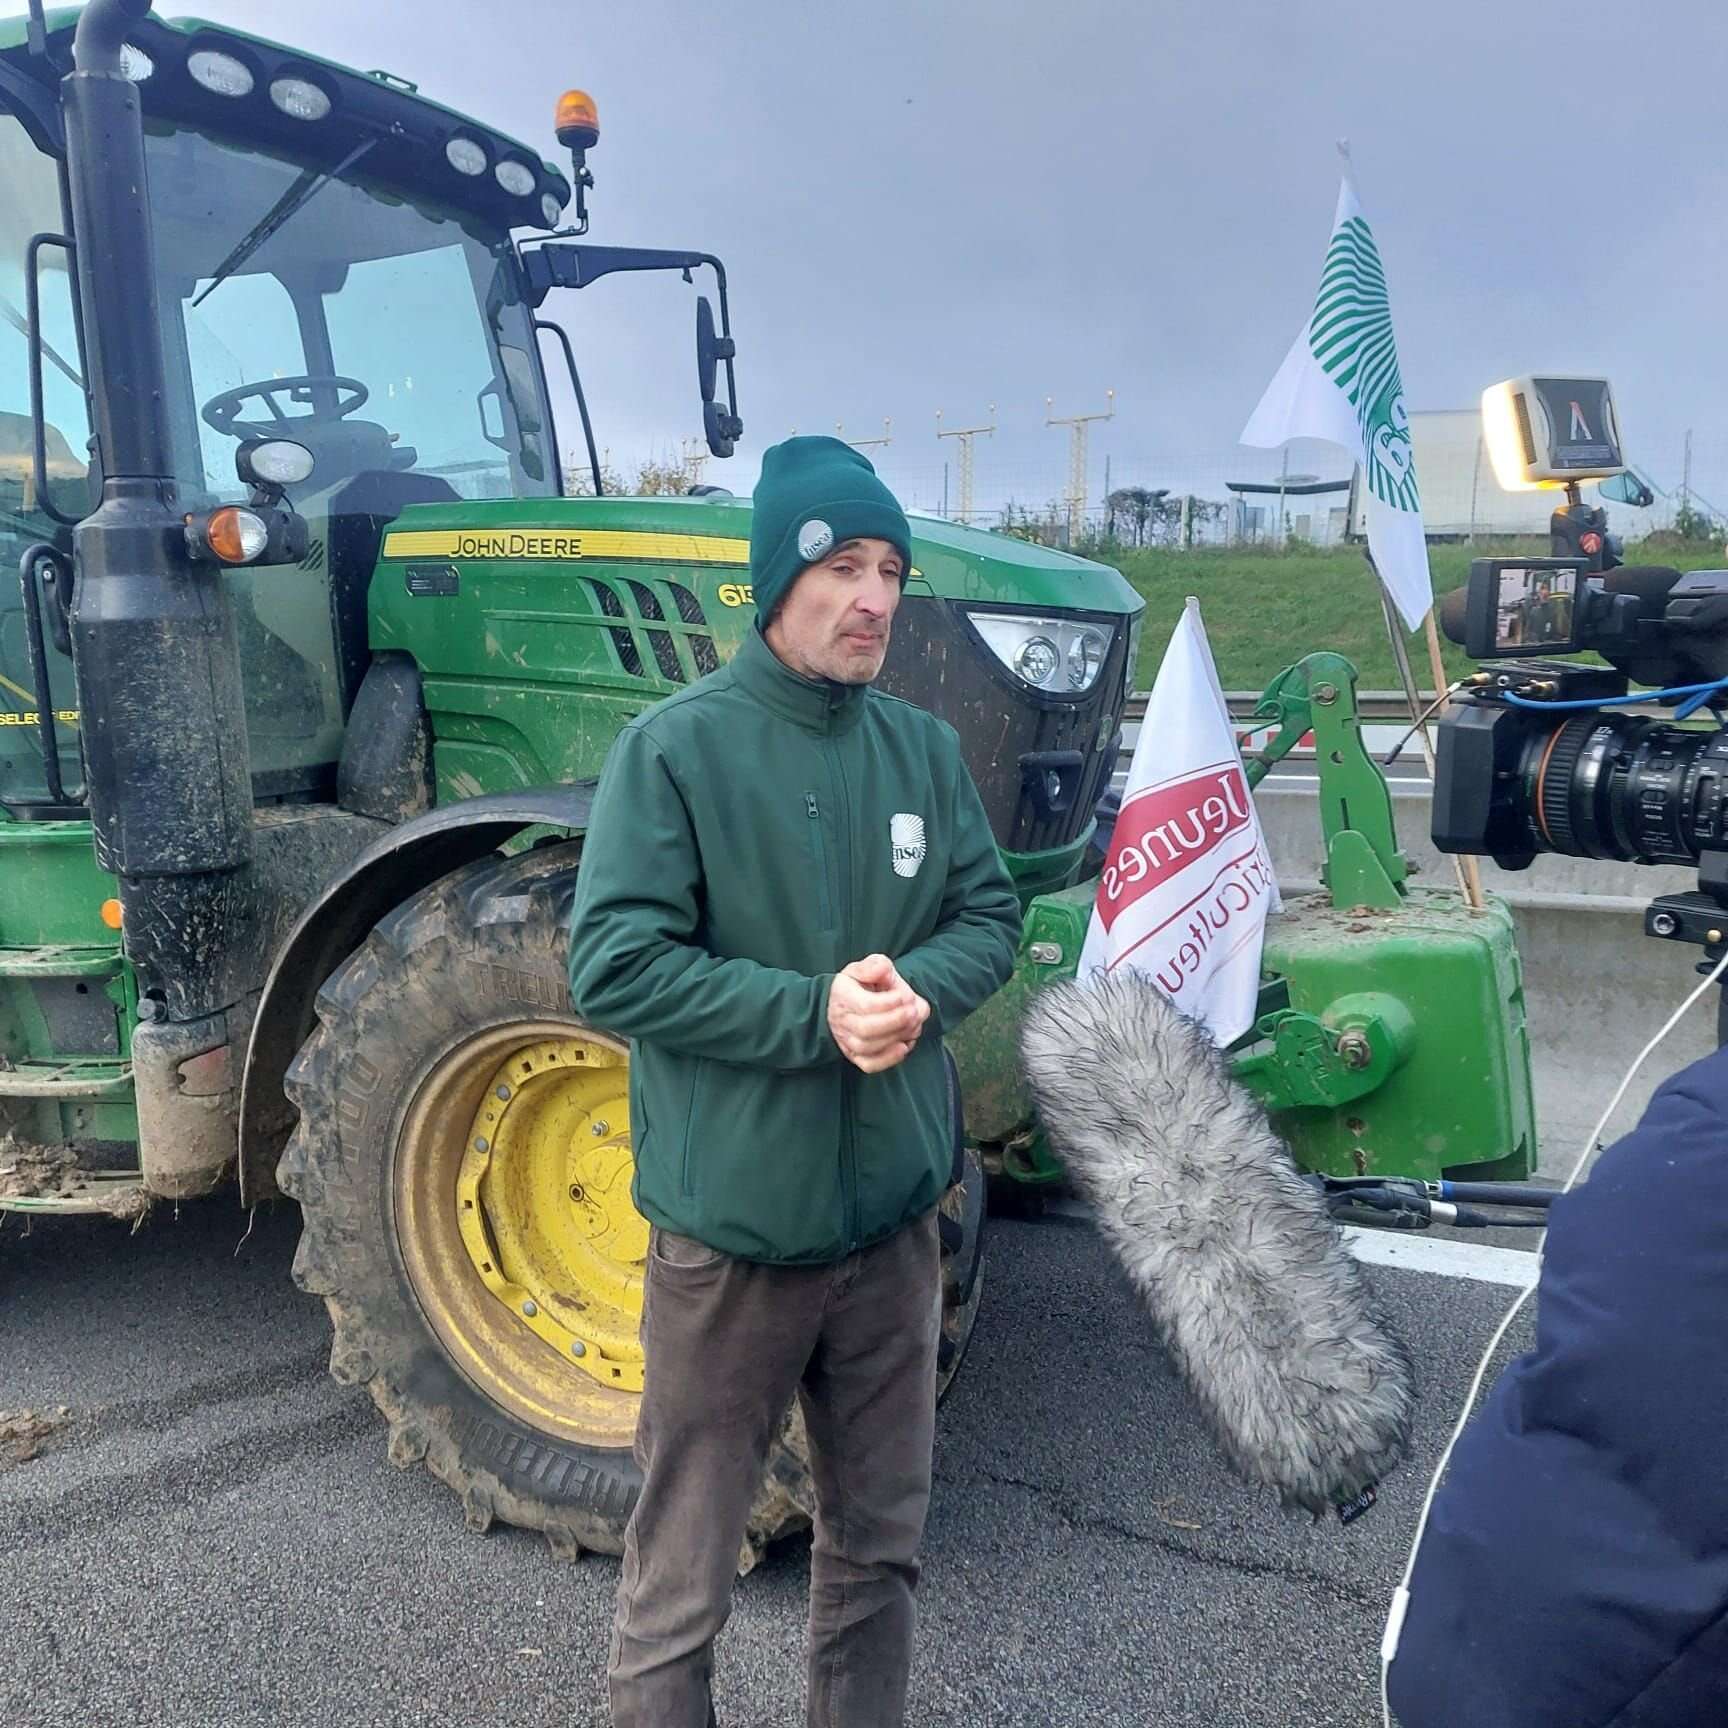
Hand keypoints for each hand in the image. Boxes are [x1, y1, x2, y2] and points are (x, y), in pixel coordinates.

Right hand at [827, 953, 930, 1073]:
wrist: (848, 1003)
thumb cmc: (862, 984)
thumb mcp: (866, 967)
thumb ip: (875, 965)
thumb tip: (883, 970)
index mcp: (842, 995)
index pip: (865, 1005)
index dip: (889, 1003)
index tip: (904, 995)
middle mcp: (841, 1020)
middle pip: (866, 1029)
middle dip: (895, 1021)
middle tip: (913, 1011)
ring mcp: (847, 1040)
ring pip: (868, 1047)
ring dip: (895, 1037)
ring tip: (912, 1024)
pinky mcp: (855, 1056)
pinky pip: (869, 1065)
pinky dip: (888, 1059)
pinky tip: (903, 1046)